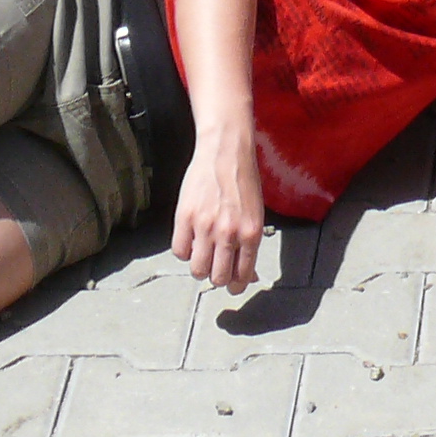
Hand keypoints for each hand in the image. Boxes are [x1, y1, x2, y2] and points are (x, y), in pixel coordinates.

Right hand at [171, 134, 266, 290]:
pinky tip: (191, 239)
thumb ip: (250, 244)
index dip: (236, 285)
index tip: (232, 285)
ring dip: (199, 266)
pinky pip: (179, 251)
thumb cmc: (243, 181)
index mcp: (251, 233)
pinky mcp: (185, 217)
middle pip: (218, 278)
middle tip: (216, 267)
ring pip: (197, 269)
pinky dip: (184, 250)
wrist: (226, 151)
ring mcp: (205, 226)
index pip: (242, 276)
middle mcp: (229, 233)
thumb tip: (248, 275)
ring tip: (202, 253)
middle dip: (217, 277)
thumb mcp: (256, 214)